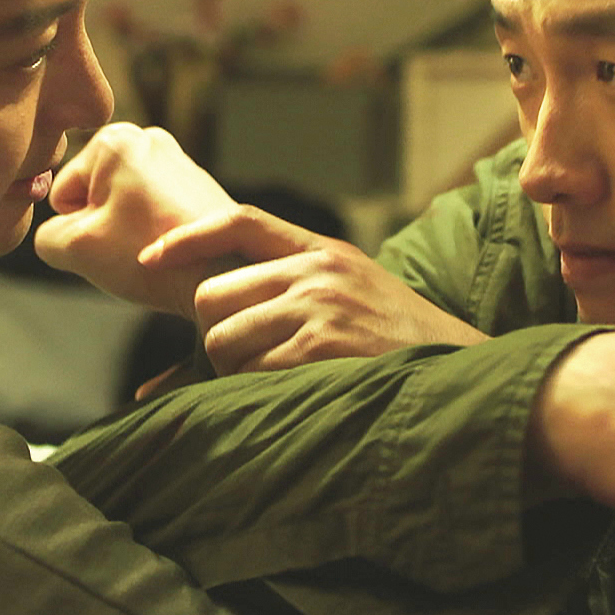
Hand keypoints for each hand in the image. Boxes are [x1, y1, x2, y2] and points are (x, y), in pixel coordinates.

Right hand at [34, 124, 234, 315]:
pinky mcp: (199, 188)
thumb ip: (46, 236)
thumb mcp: (75, 248)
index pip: (62, 192)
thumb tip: (58, 236)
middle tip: (129, 249)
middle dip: (103, 228)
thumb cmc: (149, 256)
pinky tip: (171, 254)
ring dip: (129, 234)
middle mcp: (149, 140)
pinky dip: (155, 236)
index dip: (75, 227)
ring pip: (125, 209)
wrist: (223, 273)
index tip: (108, 239)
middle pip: (95, 196)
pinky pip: (155, 216)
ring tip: (151, 253)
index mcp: (114, 140)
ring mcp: (179, 162)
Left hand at [145, 208, 488, 373]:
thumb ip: (291, 298)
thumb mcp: (352, 301)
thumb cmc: (400, 349)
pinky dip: (259, 390)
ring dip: (234, 371)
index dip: (187, 237)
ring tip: (278, 382)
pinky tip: (296, 393)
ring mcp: (320, 306)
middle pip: (213, 294)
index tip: (151, 258)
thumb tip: (218, 324)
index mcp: (323, 251)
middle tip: (245, 362)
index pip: (239, 221)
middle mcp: (318, 269)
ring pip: (223, 338)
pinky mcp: (321, 346)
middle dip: (215, 335)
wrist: (463, 375)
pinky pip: (252, 370)